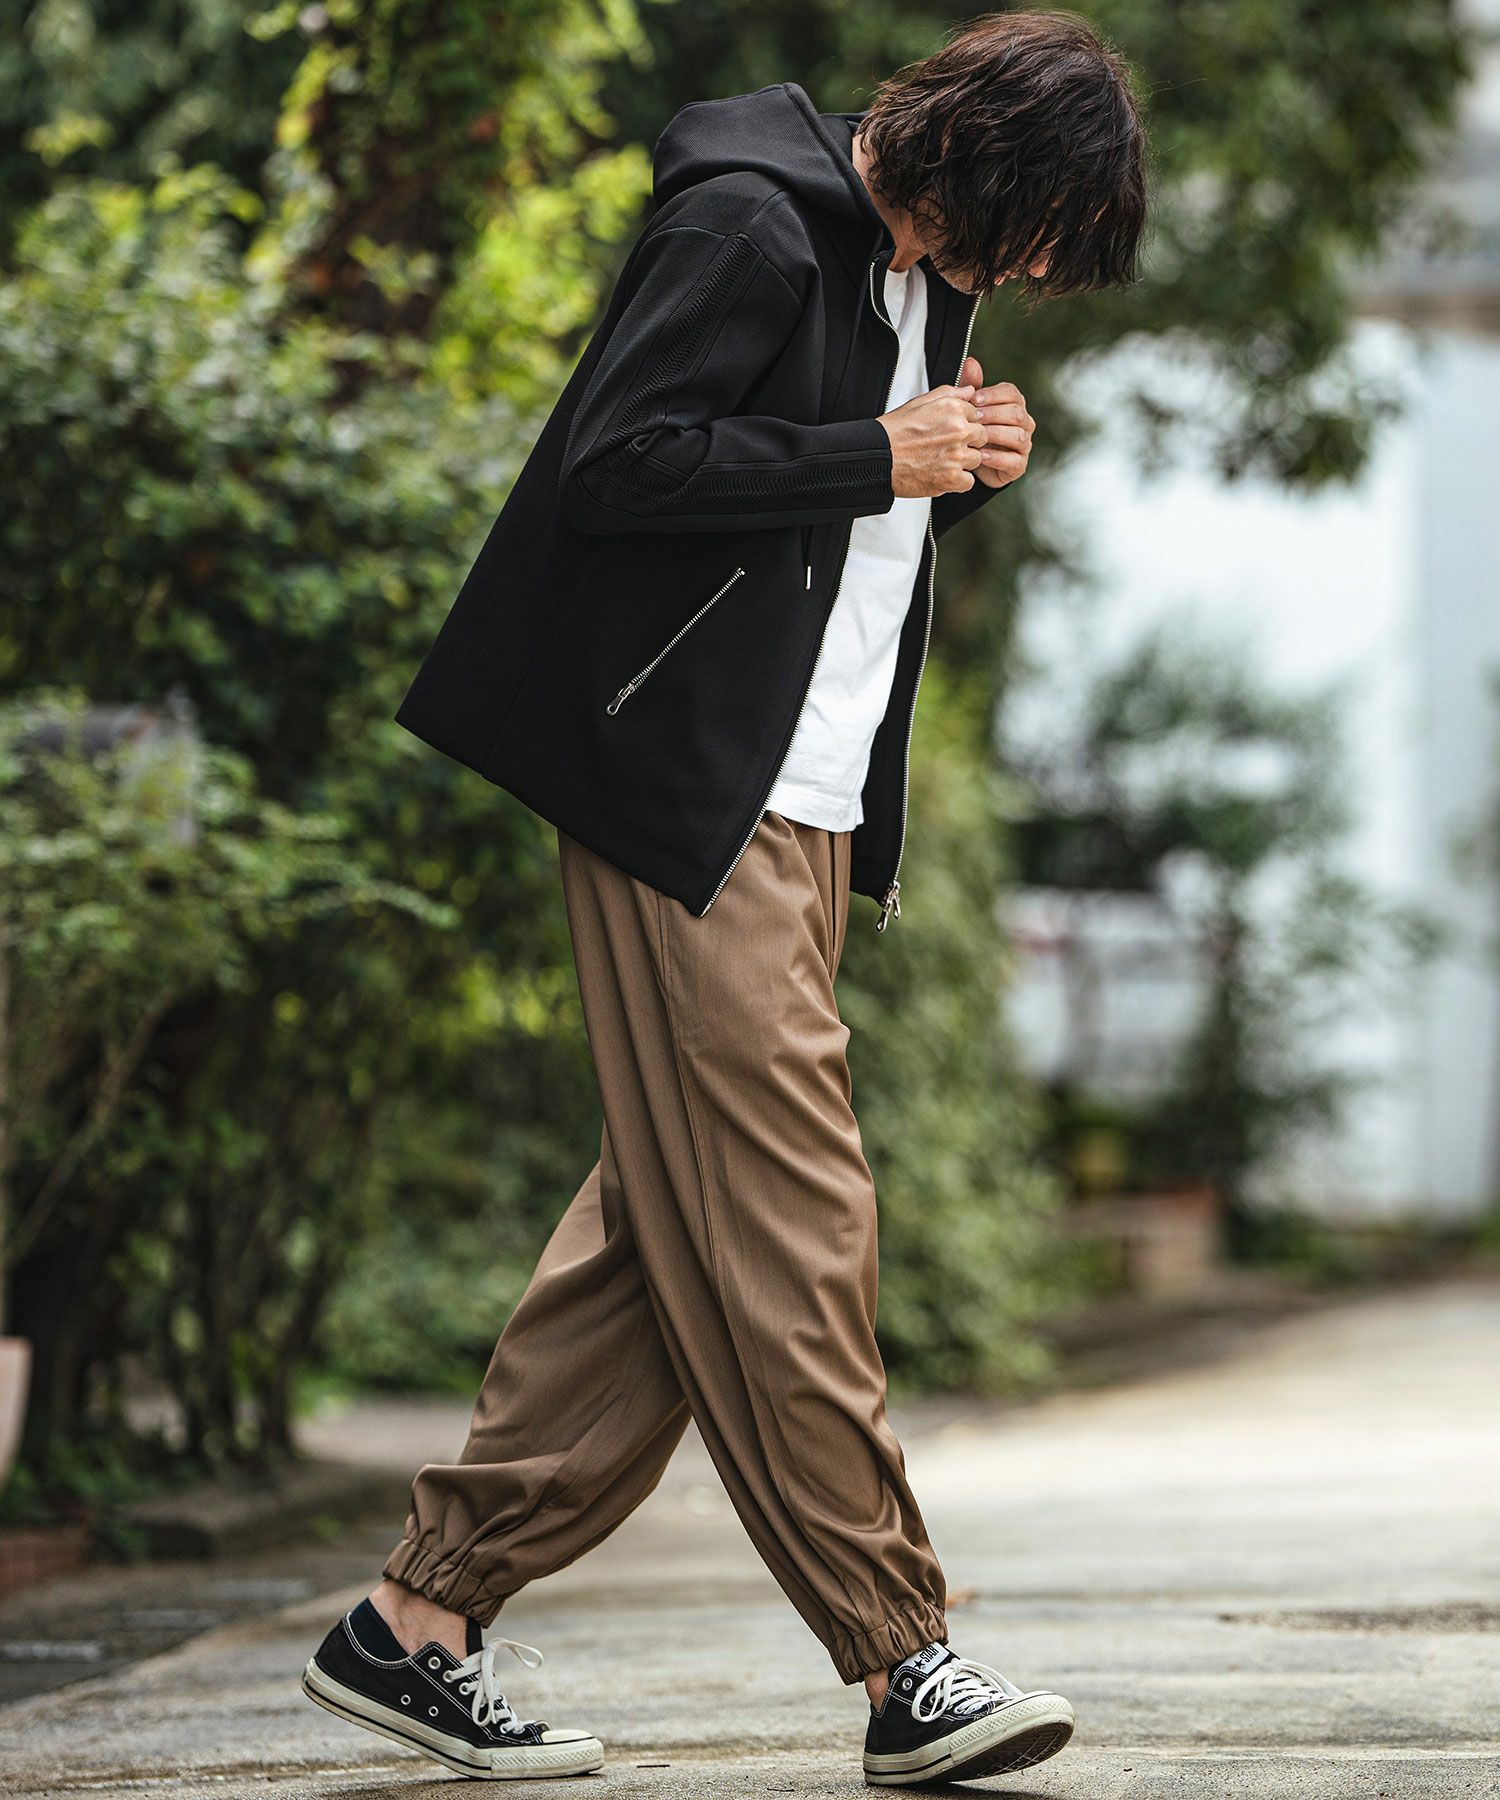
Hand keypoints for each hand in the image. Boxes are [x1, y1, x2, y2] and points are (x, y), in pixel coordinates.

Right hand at [877, 383, 988, 498]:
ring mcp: (957, 455)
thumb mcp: (921, 402)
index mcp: (953, 409)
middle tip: (947, 446)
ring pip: (977, 459)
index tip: (952, 431)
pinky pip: (969, 482)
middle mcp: (959, 430)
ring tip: (942, 460)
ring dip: (964, 462)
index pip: (977, 415)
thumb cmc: (895, 431)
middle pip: (981, 437)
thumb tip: (969, 391)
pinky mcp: (952, 478)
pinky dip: (958, 481)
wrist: (878, 457)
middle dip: (968, 442)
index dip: (966, 423)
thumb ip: (950, 393)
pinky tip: (943, 474)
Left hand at [959, 355, 1033, 487]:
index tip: (974, 399)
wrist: (973, 462)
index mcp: (1014, 405)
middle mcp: (1024, 423)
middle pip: (1016, 413)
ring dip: (995, 434)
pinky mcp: (1019, 465)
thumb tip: (970, 362)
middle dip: (993, 414)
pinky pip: (1013, 460)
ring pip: (1017, 435)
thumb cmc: (973, 430)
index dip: (993, 395)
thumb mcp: (968, 408)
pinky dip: (997, 458)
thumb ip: (970, 386)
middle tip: (973, 418)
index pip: (1011, 393)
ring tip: (977, 436)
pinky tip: (981, 455)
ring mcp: (1024, 445)